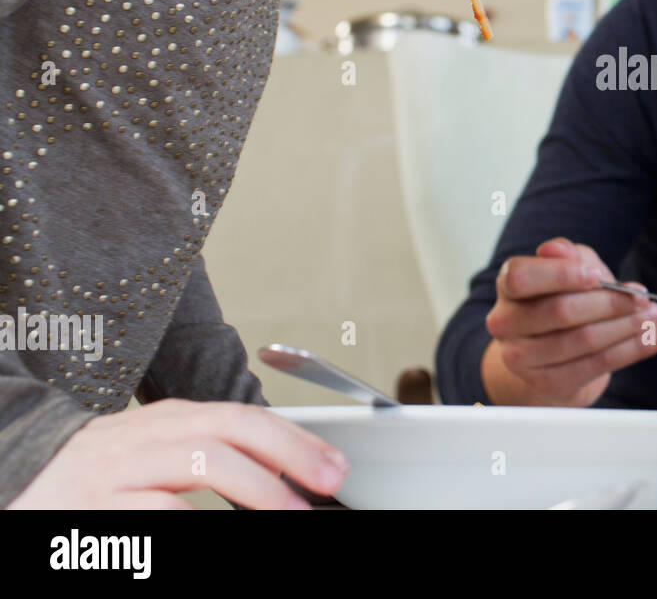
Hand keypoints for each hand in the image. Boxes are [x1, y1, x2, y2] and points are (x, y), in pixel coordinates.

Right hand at [8, 398, 347, 508]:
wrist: (15, 475)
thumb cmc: (98, 476)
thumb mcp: (158, 453)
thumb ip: (213, 453)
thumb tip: (287, 472)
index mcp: (169, 420)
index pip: (243, 418)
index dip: (294, 440)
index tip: (334, 467)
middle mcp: (147, 436)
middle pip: (229, 431)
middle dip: (287, 456)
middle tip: (325, 486)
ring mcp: (118, 471)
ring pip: (201, 463)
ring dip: (256, 489)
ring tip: (289, 515)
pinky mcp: (92, 507)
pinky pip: (157, 513)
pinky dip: (197, 521)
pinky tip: (221, 528)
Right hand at [481, 237, 656, 405]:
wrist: (549, 354)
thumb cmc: (560, 299)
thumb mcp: (568, 270)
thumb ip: (568, 257)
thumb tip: (558, 248)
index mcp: (508, 285)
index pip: (522, 277)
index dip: (560, 275)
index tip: (597, 275)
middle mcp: (506, 322)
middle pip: (561, 311)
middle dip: (610, 303)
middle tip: (642, 297)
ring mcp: (522, 358)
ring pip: (583, 340)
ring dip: (627, 327)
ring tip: (654, 315)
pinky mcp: (547, 383)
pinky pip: (598, 365)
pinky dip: (634, 350)